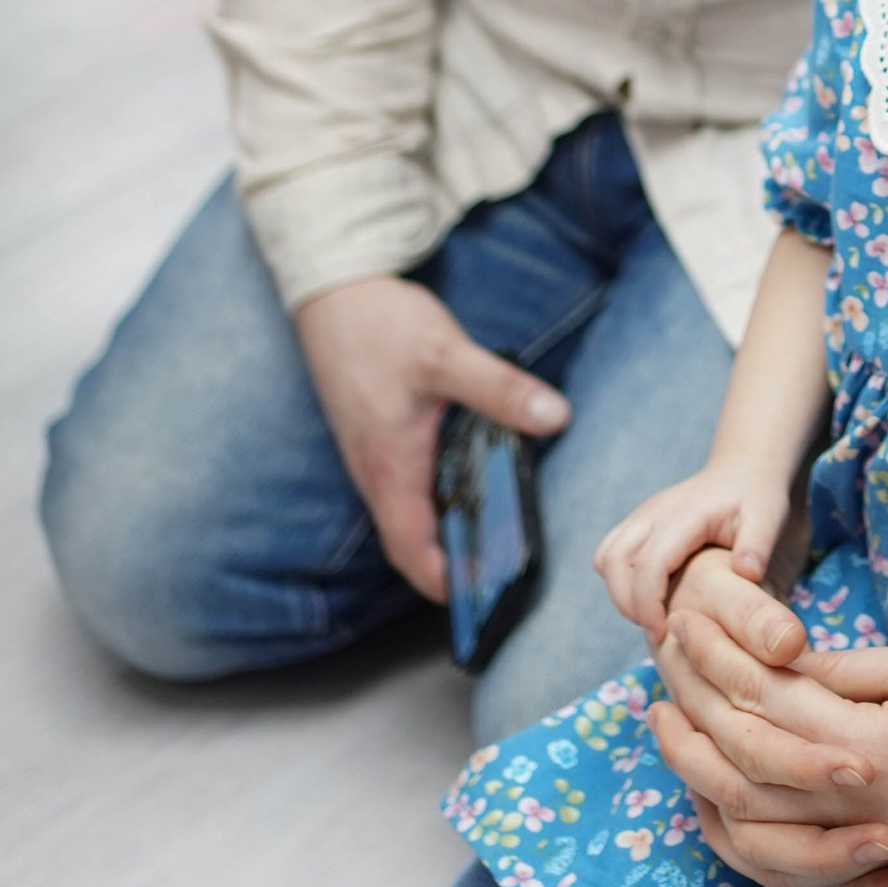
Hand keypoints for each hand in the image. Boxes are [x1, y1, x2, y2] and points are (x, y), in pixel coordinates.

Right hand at [291, 273, 566, 600]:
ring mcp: (378, 454)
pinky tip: (480, 476)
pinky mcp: (383, 433)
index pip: (412, 553)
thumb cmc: (378, 326)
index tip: (489, 597)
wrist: (332, 289)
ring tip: (506, 533)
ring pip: (416, 511)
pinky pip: (414, 481)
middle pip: (415, 541)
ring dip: (454, 528)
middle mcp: (378, 471)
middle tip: (510, 571)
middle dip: (459, 563)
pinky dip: (445, 492)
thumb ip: (499, 389)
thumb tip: (555, 417)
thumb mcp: (445, 354)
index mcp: (390, 468)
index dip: (447, 583)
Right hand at [594, 458, 796, 639]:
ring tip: (650, 616)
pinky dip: (619, 578)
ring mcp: (643, 515)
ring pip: (608, 556)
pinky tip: (649, 595)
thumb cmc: (756, 497)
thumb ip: (758, 545)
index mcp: (685, 515)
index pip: (650, 563)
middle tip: (655, 631)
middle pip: (615, 560)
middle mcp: (655, 512)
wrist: (743, 470)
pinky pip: (610, 552)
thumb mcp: (768, 517)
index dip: (648, 604)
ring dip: (620, 591)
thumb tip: (746, 574)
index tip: (661, 634)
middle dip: (627, 602)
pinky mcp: (639, 522)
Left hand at [644, 550, 887, 886]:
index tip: (686, 615)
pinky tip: (710, 790)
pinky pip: (782, 863)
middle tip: (662, 651)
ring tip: (665, 719)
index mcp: (873, 750)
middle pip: (741, 758)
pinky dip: (735, 829)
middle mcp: (859, 807)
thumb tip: (780, 661)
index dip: (718, 654)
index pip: (768, 698)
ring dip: (697, 767)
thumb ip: (856, 677)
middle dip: (692, 699)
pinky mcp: (877, 862)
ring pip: (748, 819)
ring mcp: (865, 842)